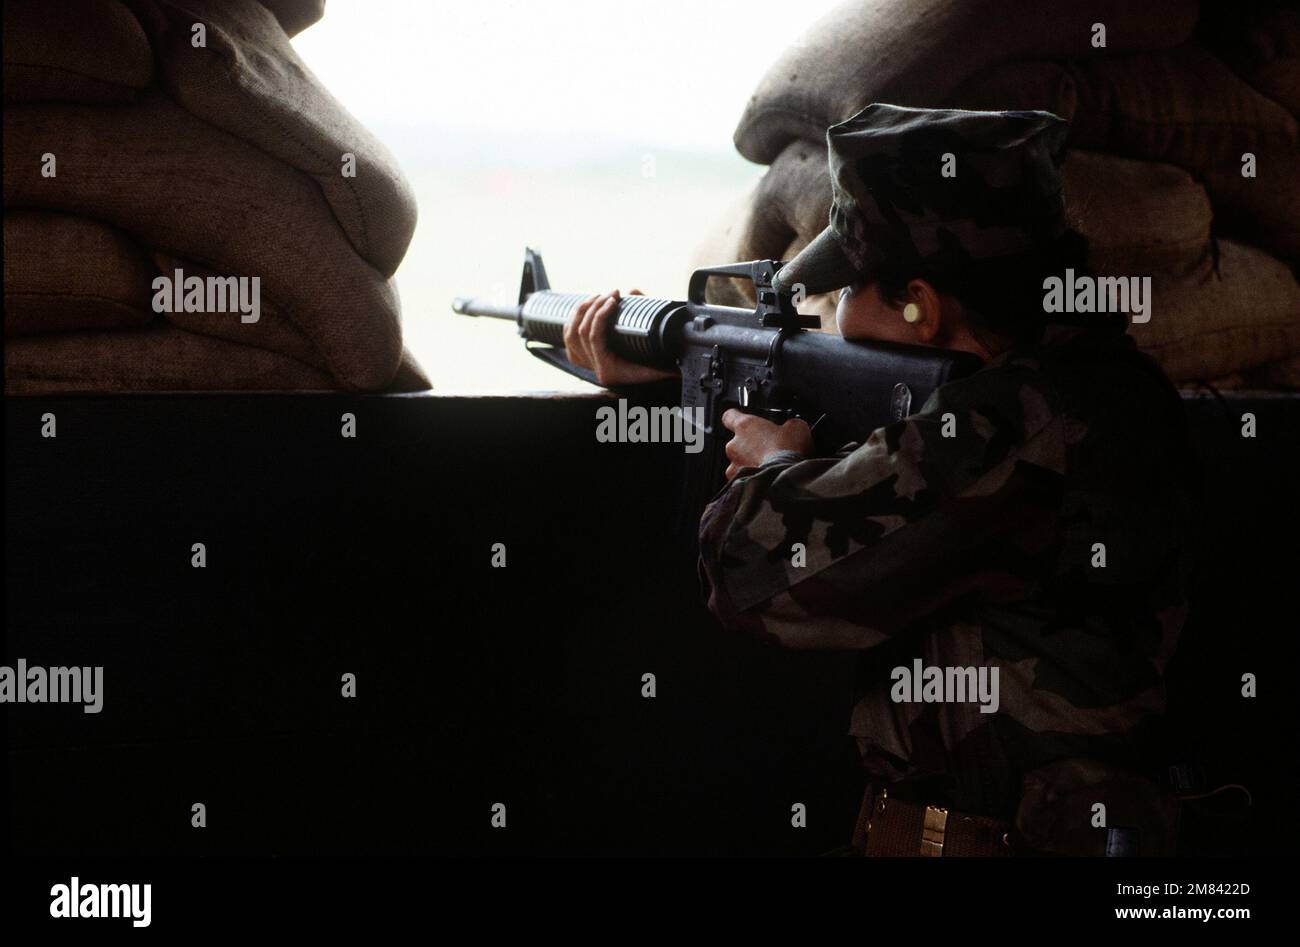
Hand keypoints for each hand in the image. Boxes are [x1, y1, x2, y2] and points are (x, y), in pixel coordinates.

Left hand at [563, 289, 678, 386]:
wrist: (662, 375)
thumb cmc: (664, 363)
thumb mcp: (663, 350)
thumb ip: (653, 324)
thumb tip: (633, 292)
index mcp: (610, 371)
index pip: (594, 338)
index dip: (600, 315)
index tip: (615, 298)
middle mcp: (595, 370)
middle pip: (580, 333)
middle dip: (593, 307)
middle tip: (611, 293)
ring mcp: (588, 365)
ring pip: (570, 335)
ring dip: (581, 311)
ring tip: (598, 296)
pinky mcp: (585, 359)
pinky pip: (569, 339)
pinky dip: (573, 320)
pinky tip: (586, 307)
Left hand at [721, 408, 813, 480]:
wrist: (784, 479)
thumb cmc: (788, 452)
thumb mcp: (796, 428)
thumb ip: (789, 424)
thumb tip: (791, 427)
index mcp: (745, 426)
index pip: (729, 416)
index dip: (736, 418)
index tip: (743, 422)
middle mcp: (734, 445)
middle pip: (737, 442)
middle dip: (750, 446)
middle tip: (769, 450)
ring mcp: (733, 466)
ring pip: (738, 463)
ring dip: (750, 464)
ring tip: (769, 468)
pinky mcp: (736, 483)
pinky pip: (742, 479)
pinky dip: (752, 479)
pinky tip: (767, 479)